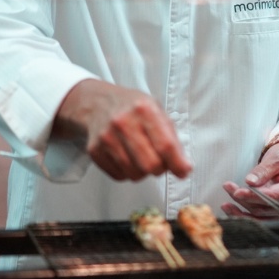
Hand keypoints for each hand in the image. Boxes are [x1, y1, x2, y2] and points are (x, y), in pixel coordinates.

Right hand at [54, 80, 191, 180]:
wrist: (98, 103)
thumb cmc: (133, 108)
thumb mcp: (157, 111)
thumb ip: (171, 137)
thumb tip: (183, 167)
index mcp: (144, 109)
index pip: (165, 145)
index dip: (177, 163)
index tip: (183, 171)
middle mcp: (123, 122)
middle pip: (150, 165)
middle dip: (160, 169)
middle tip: (160, 162)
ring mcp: (107, 137)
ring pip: (134, 174)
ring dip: (143, 171)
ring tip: (142, 157)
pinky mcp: (94, 150)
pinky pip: (119, 176)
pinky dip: (127, 172)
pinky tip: (127, 157)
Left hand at [220, 140, 278, 219]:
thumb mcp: (275, 158)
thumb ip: (263, 171)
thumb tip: (250, 182)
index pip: (272, 197)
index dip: (253, 196)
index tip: (237, 192)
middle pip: (263, 207)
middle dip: (244, 199)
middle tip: (228, 187)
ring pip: (259, 214)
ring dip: (241, 208)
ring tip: (226, 200)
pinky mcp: (275, 212)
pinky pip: (258, 216)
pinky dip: (244, 214)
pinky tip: (231, 209)